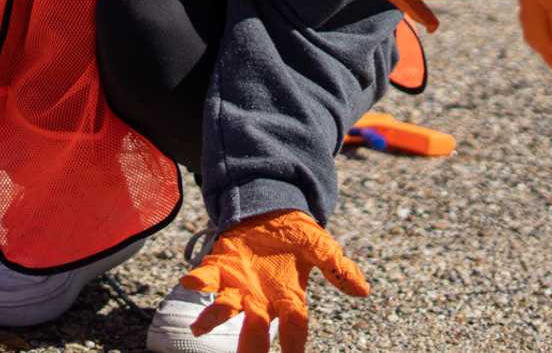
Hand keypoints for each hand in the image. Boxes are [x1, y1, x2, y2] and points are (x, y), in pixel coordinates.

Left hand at [180, 210, 368, 352]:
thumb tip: (362, 290)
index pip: (294, 326)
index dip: (294, 342)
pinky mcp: (220, 265)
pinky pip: (206, 277)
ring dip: (214, 316)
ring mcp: (238, 284)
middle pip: (256, 327)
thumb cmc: (295, 235)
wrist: (269, 211)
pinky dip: (198, 280)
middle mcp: (261, 298)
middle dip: (249, 344)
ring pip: (225, 307)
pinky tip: (190, 282)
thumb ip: (337, 266)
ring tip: (199, 327)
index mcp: (288, 297)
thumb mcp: (319, 245)